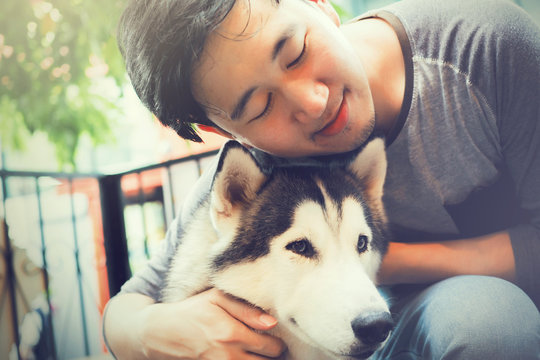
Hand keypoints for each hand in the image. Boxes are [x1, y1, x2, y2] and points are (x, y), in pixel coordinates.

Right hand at [133, 288, 285, 359]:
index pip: (272, 347)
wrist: (160, 332)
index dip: (278, 344)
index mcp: (231, 333)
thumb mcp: (217, 299)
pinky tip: (244, 357)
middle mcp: (228, 356)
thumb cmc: (192, 310)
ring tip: (258, 354)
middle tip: (270, 348)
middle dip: (272, 356)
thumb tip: (272, 323)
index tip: (275, 338)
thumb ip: (246, 309)